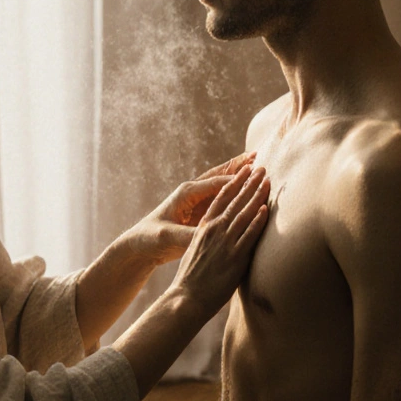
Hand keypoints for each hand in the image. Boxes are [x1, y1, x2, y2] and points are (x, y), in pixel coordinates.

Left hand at [124, 152, 257, 265]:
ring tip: (256, 161)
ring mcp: (197, 199)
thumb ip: (189, 235)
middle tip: (259, 156)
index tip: (255, 178)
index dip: (237, 181)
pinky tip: (247, 185)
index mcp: (186, 194)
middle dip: (239, 166)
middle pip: (220, 175)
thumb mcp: (169, 237)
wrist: (141, 244)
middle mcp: (193, 192)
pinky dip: (235, 187)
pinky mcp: (200, 208)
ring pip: (222, 181)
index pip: (217, 184)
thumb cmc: (152, 238)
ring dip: (238, 172)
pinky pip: (221, 195)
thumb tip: (207, 235)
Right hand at [169, 164, 269, 315]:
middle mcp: (213, 230)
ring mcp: (224, 242)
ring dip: (257, 195)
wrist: (187, 297)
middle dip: (249, 182)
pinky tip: (266, 209)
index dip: (234, 182)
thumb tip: (223, 236)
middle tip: (261, 167)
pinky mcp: (235, 257)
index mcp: (203, 227)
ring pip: (244, 213)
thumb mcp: (196, 251)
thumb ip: (210, 239)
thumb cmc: (191, 279)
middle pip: (235, 200)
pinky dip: (258, 221)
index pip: (221, 197)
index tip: (244, 170)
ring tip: (268, 180)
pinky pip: (249, 235)